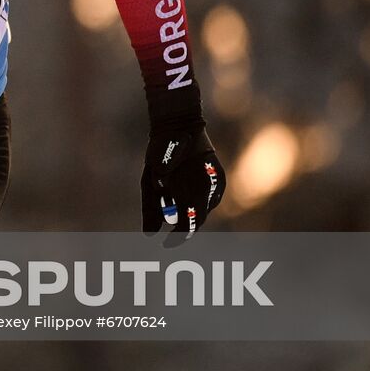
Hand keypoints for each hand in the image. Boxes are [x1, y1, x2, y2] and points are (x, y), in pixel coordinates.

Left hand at [141, 128, 225, 246]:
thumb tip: (149, 235)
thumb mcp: (150, 181)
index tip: (164, 245)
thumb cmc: (161, 152)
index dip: (176, 238)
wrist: (180, 124)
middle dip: (181, 225)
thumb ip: (151, 209)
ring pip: (202, 210)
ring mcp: (219, 184)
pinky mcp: (221, 179)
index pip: (188, 224)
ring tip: (170, 191)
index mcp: (195, 190)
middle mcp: (211, 189)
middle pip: (196, 219)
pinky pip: (208, 199)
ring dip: (186, 209)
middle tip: (167, 228)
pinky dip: (194, 199)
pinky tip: (180, 187)